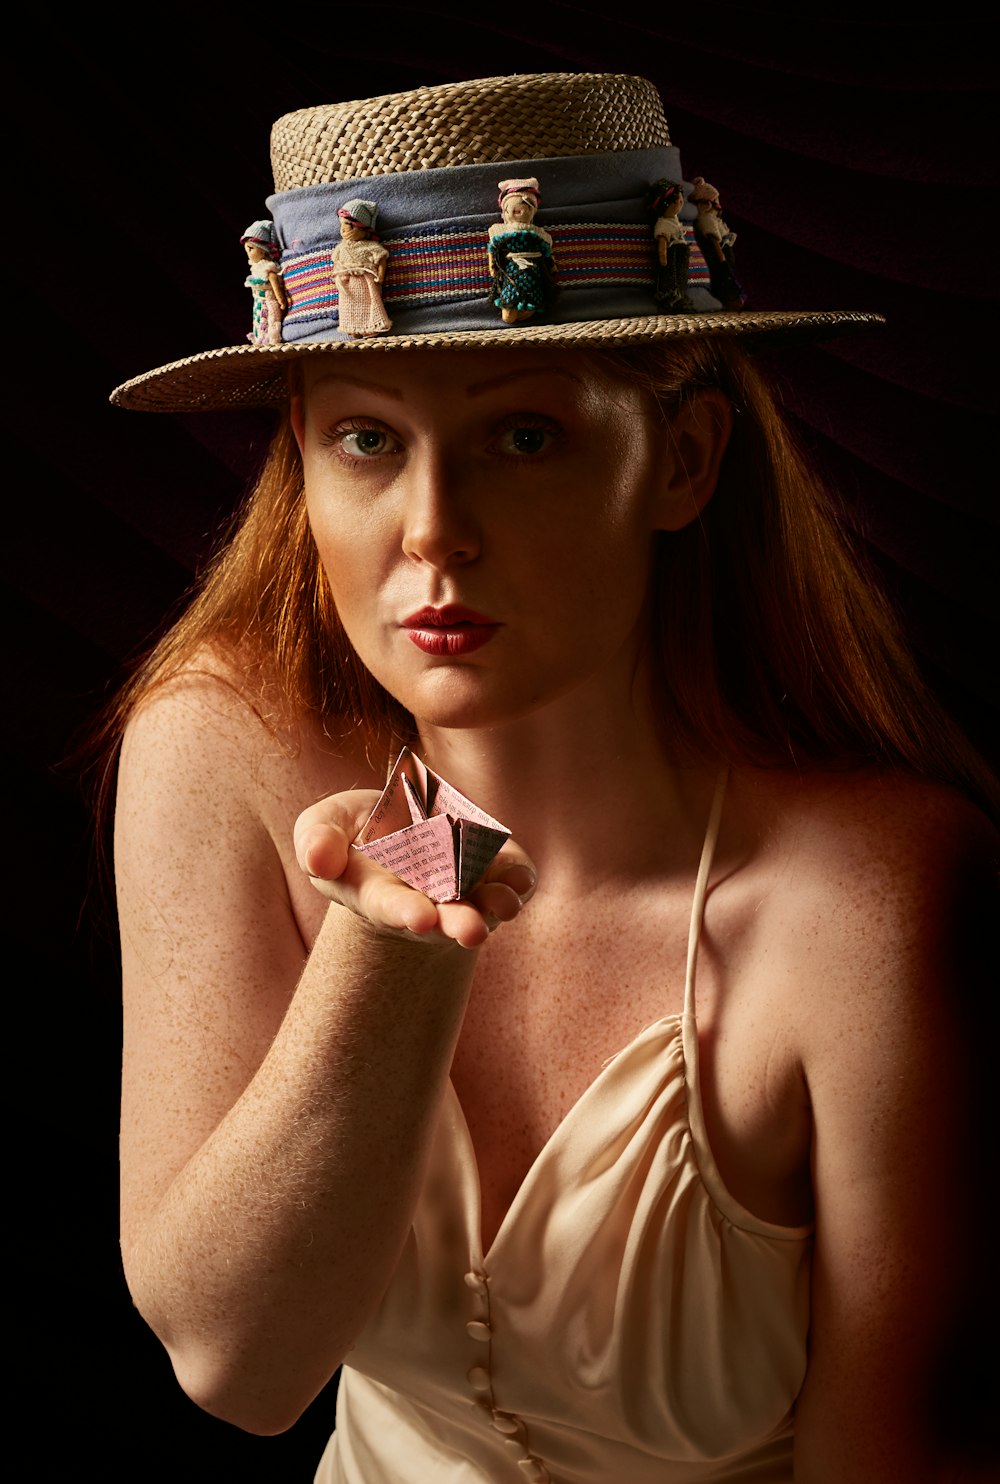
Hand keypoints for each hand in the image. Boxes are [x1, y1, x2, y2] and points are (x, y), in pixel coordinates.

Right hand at [293, 790, 536, 949]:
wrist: (400, 825)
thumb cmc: (354, 833)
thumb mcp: (323, 827)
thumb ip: (316, 841)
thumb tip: (316, 860)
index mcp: (381, 897)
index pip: (392, 908)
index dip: (405, 913)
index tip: (420, 919)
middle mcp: (429, 902)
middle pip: (445, 919)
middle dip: (458, 923)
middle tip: (472, 931)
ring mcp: (466, 889)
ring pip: (485, 906)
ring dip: (496, 907)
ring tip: (504, 905)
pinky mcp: (496, 870)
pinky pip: (512, 881)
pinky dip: (519, 882)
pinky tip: (520, 880)